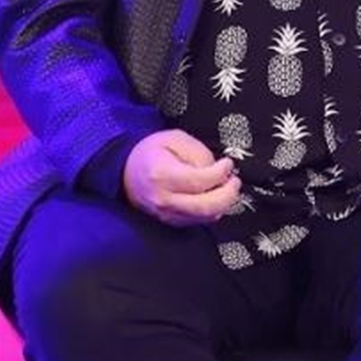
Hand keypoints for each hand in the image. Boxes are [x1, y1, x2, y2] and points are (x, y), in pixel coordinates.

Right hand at [123, 129, 240, 225]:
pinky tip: (214, 197)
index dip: (220, 173)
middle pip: (206, 207)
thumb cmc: (151, 151)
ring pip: (204, 218)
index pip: (200, 181)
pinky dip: (211, 211)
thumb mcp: (174, 138)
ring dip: (223, 204)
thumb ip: (198, 153)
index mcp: (162, 175)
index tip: (228, 163)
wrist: (125, 171)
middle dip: (228, 195)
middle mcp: (163, 200)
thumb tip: (216, 171)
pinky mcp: (169, 222)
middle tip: (235, 181)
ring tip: (227, 187)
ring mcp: (166, 215)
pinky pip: (197, 221)